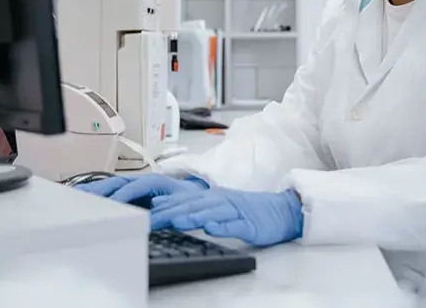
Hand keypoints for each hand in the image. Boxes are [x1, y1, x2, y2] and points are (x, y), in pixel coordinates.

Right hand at [75, 173, 207, 203]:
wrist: (194, 195)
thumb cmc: (186, 199)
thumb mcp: (179, 206)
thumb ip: (163, 213)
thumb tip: (149, 219)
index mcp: (155, 181)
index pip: (134, 187)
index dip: (121, 197)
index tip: (109, 207)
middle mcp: (142, 180)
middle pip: (117, 183)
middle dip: (100, 191)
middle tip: (82, 200)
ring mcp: (135, 185)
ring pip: (111, 185)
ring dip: (94, 191)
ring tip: (75, 196)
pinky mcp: (130, 192)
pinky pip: (111, 190)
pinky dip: (96, 192)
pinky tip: (81, 194)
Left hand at [150, 188, 303, 246]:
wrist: (282, 210)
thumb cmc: (248, 210)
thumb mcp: (219, 205)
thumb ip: (194, 206)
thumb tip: (164, 208)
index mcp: (212, 197)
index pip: (183, 201)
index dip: (164, 207)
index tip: (143, 214)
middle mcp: (222, 201)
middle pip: (193, 206)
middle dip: (170, 213)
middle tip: (150, 220)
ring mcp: (236, 212)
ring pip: (212, 212)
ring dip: (193, 216)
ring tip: (176, 221)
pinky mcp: (250, 224)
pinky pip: (235, 225)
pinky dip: (223, 226)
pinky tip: (212, 228)